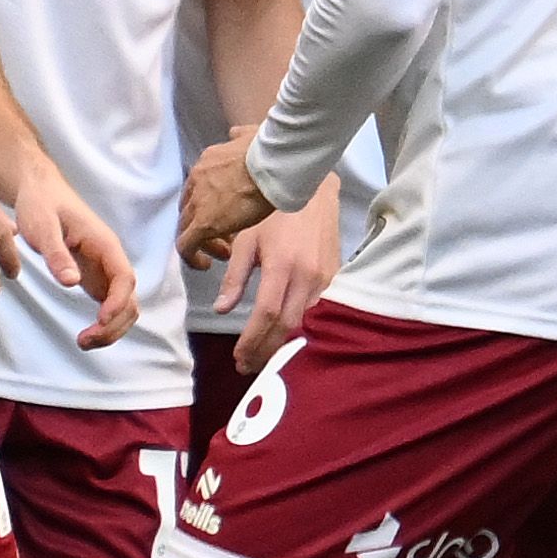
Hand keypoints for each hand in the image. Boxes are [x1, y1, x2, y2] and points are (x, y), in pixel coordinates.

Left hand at [14, 161, 139, 348]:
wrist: (39, 191)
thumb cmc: (40, 204)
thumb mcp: (42, 226)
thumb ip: (56, 253)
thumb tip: (71, 282)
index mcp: (104, 243)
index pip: (124, 277)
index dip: (118, 302)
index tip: (100, 320)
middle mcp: (111, 259)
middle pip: (129, 298)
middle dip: (114, 324)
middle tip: (84, 341)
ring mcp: (105, 270)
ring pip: (124, 306)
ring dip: (112, 329)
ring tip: (83, 342)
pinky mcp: (95, 278)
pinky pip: (110, 306)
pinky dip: (104, 325)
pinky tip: (85, 335)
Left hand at [178, 130, 276, 274]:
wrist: (272, 163)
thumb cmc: (270, 151)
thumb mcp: (250, 135)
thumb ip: (240, 136)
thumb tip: (235, 133)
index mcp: (208, 162)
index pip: (198, 189)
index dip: (209, 206)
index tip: (227, 217)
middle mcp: (196, 180)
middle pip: (190, 210)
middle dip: (205, 226)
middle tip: (226, 239)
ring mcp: (197, 201)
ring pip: (187, 228)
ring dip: (203, 243)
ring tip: (223, 252)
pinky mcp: (203, 223)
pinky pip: (186, 246)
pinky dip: (192, 258)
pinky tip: (206, 265)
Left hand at [215, 181, 339, 372]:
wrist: (313, 191)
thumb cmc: (273, 213)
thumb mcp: (246, 240)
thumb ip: (235, 277)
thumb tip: (222, 310)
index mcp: (283, 266)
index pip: (266, 315)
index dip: (252, 341)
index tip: (238, 358)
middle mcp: (307, 276)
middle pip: (287, 327)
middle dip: (266, 350)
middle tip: (248, 366)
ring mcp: (325, 279)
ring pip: (304, 322)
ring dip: (282, 342)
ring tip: (262, 355)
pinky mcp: (334, 278)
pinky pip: (316, 311)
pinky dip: (299, 327)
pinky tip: (284, 336)